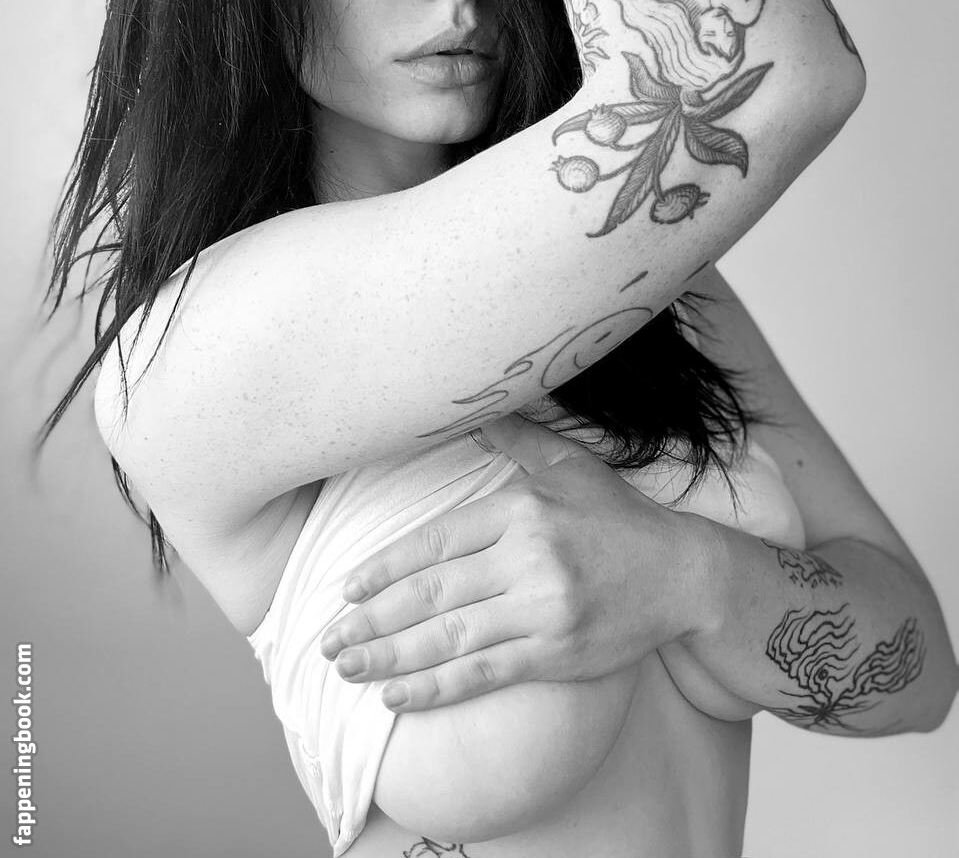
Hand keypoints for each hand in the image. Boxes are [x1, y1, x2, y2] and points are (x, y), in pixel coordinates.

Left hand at [319, 419, 710, 710]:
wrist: (683, 574)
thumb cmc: (618, 518)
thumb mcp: (570, 466)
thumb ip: (518, 441)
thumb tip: (474, 414)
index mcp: (521, 510)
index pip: (436, 541)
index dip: (385, 568)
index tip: (346, 589)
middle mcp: (527, 559)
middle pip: (432, 594)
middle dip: (372, 620)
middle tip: (327, 641)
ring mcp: (541, 611)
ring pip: (449, 639)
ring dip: (390, 658)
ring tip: (348, 669)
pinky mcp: (555, 654)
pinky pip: (483, 674)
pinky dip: (435, 688)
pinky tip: (398, 697)